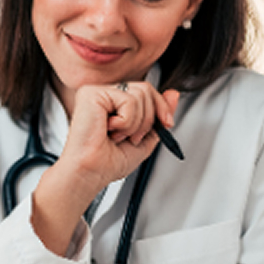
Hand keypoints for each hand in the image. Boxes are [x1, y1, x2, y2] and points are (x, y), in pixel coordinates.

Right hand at [31, 83, 179, 255]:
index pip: (146, 91)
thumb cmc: (107, 162)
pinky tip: (109, 130)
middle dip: (149, 119)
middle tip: (131, 137)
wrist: (90, 173)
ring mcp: (97, 92)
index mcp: (114, 104)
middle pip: (146, 89)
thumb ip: (159, 115)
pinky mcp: (92, 93)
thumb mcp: (145, 138)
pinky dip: (126, 122)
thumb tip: (173, 93)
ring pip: (140, 94)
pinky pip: (128, 99)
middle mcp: (104, 95)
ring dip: (136, 123)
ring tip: (118, 135)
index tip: (166, 123)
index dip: (161, 107)